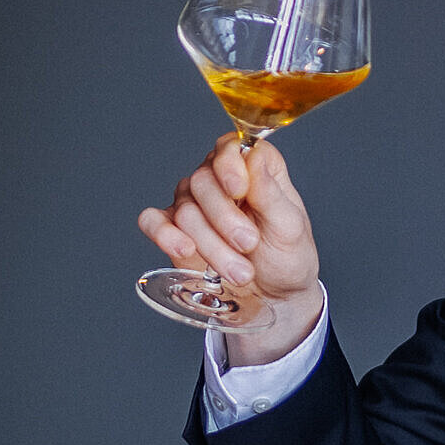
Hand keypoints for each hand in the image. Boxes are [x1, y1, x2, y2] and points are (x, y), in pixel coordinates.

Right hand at [138, 133, 324, 365]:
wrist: (273, 297)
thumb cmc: (287, 256)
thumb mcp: (290, 227)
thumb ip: (271, 193)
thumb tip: (254, 155)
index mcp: (253, 168)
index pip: (230, 148)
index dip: (229, 166)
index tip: (239, 191)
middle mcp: (219, 180)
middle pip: (203, 182)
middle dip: (225, 219)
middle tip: (249, 244)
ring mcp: (194, 204)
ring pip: (186, 211)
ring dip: (212, 245)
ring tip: (240, 271)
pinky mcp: (174, 230)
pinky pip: (153, 221)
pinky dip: (164, 234)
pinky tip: (184, 249)